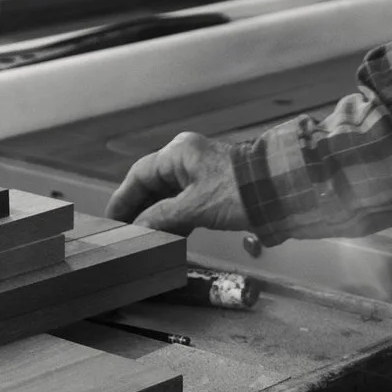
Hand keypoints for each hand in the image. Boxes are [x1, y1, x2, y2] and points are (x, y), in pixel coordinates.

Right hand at [106, 131, 251, 234]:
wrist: (280, 192)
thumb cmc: (237, 192)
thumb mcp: (195, 207)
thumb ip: (162, 217)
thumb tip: (139, 228)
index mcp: (179, 153)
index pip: (140, 174)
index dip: (123, 198)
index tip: (112, 219)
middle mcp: (187, 158)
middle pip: (153, 184)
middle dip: (139, 209)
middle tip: (125, 232)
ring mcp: (200, 172)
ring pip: (169, 195)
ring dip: (157, 216)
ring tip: (144, 239)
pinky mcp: (213, 187)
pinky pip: (185, 202)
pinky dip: (176, 218)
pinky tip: (169, 236)